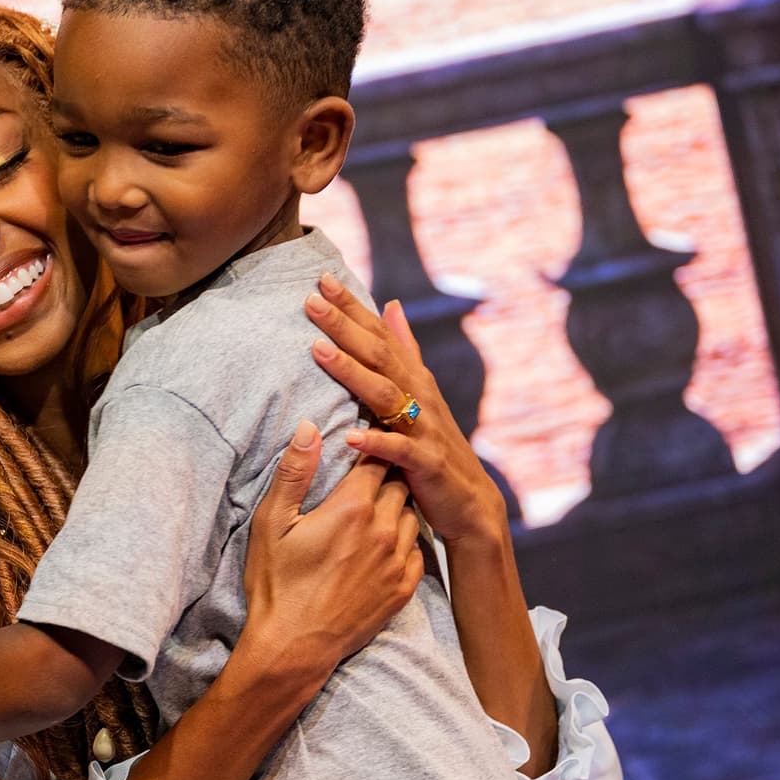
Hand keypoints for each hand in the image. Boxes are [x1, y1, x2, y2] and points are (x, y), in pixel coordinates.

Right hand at [241, 419, 424, 695]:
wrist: (294, 646)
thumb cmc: (276, 583)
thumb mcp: (271, 523)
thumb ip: (294, 471)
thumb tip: (309, 426)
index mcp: (351, 507)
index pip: (376, 459)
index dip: (370, 448)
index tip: (363, 444)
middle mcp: (382, 529)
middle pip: (399, 483)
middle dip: (385, 474)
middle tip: (368, 475)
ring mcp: (397, 561)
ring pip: (411, 515)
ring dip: (397, 507)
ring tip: (375, 509)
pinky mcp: (404, 588)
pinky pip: (416, 550)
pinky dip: (403, 541)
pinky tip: (383, 544)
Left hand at [306, 275, 508, 545]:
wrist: (469, 501)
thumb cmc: (435, 444)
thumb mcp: (422, 392)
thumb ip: (405, 349)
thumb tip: (390, 304)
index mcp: (414, 378)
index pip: (379, 334)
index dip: (352, 307)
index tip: (321, 278)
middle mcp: (420, 396)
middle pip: (378, 354)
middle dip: (344, 326)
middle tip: (310, 300)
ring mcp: (425, 429)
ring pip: (385, 394)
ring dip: (351, 372)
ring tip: (318, 352)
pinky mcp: (427, 464)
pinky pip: (399, 451)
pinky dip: (376, 442)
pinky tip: (349, 436)